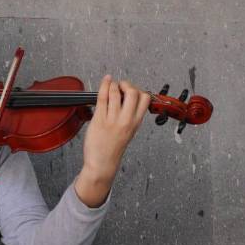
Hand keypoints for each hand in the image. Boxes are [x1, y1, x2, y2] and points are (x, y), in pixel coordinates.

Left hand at [75, 75, 150, 206]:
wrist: (102, 163)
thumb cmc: (112, 149)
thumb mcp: (128, 132)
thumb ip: (129, 117)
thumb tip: (126, 99)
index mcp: (136, 122)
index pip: (145, 99)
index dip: (139, 90)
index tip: (131, 90)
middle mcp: (126, 120)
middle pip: (133, 92)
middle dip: (127, 84)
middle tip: (120, 86)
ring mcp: (113, 119)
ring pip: (116, 93)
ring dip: (113, 85)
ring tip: (110, 86)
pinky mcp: (99, 119)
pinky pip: (102, 97)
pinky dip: (103, 85)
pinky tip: (105, 81)